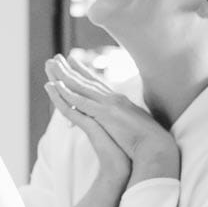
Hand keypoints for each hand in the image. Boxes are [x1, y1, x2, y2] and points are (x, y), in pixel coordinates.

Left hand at [45, 55, 179, 181]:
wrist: (158, 148)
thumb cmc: (151, 143)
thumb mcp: (137, 127)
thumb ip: (129, 121)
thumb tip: (127, 122)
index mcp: (121, 102)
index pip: (98, 84)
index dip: (84, 72)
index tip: (73, 61)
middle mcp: (113, 99)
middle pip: (86, 81)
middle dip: (69, 69)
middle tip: (55, 58)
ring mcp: (109, 105)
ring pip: (80, 87)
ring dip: (63, 76)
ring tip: (49, 64)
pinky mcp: (105, 114)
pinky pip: (81, 102)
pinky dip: (68, 94)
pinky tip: (55, 86)